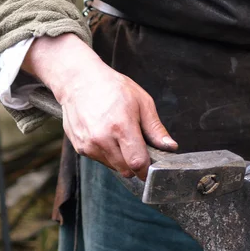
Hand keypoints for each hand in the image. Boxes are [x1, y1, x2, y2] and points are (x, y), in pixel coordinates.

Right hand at [22, 33, 176, 179]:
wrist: (79, 81)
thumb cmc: (112, 88)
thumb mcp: (142, 102)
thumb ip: (156, 129)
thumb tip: (170, 147)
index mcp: (121, 127)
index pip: (137, 163)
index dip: (147, 169)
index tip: (152, 167)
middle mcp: (102, 139)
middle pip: (126, 169)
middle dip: (136, 163)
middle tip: (137, 145)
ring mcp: (89, 145)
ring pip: (114, 167)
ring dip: (122, 159)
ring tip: (120, 136)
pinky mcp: (80, 148)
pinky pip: (100, 160)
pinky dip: (108, 154)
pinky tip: (107, 136)